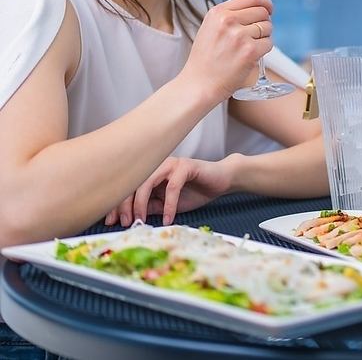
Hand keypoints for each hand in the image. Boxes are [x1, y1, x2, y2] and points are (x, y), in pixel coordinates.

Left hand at [104, 156, 234, 226]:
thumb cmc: (196, 191)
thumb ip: (151, 206)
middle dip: (125, 205)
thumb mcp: (167, 204)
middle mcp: (157, 165)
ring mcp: (171, 164)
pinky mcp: (186, 167)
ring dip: (141, 204)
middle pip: (132, 184)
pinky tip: (167, 218)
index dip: (117, 204)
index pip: (127, 187)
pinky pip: (172, 187)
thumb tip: (130, 218)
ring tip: (141, 221)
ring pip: (147, 183)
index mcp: (150, 172)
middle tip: (125, 223)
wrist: (223, 180)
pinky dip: (168, 205)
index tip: (111, 221)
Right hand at [183, 0, 273, 98]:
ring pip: (268, 27)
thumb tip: (258, 7)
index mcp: (218, 12)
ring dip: (263, 37)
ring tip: (246, 48)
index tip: (268, 8)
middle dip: (263, 22)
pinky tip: (249, 56)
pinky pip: (269, 43)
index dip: (265, 2)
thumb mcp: (210, 28)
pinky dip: (263, 50)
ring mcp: (240, 36)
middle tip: (253, 35)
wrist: (198, 84)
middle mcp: (228, 21)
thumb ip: (231, 15)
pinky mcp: (250, 51)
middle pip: (263, 12)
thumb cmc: (205, 59)